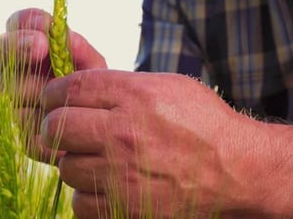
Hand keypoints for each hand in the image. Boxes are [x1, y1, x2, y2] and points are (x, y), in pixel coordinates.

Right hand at [0, 8, 106, 162]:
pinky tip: (59, 130)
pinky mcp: (23, 136)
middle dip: (18, 47)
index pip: (18, 23)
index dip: (25, 22)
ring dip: (33, 88)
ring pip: (7, 90)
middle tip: (40, 48)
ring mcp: (14, 103)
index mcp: (33, 49)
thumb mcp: (94, 67)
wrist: (103, 128)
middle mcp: (16, 72)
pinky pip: (22, 128)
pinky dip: (42, 126)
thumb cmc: (96, 90)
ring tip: (58, 97)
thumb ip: (80, 51)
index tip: (44, 27)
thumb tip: (66, 37)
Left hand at [41, 70, 264, 217]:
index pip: (70, 88)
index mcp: (134, 96)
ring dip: (75, 162)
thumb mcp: (168, 87)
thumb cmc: (204, 124)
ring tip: (96, 160)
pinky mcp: (125, 209)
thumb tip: (82, 90)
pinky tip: (105, 185)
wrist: (238, 171)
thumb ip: (123, 86)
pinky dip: (88, 194)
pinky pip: (80, 203)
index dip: (54, 92)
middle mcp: (123, 134)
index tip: (54, 99)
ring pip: (66, 167)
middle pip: (56, 127)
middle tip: (66, 129)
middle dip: (56, 126)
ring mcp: (123, 175)